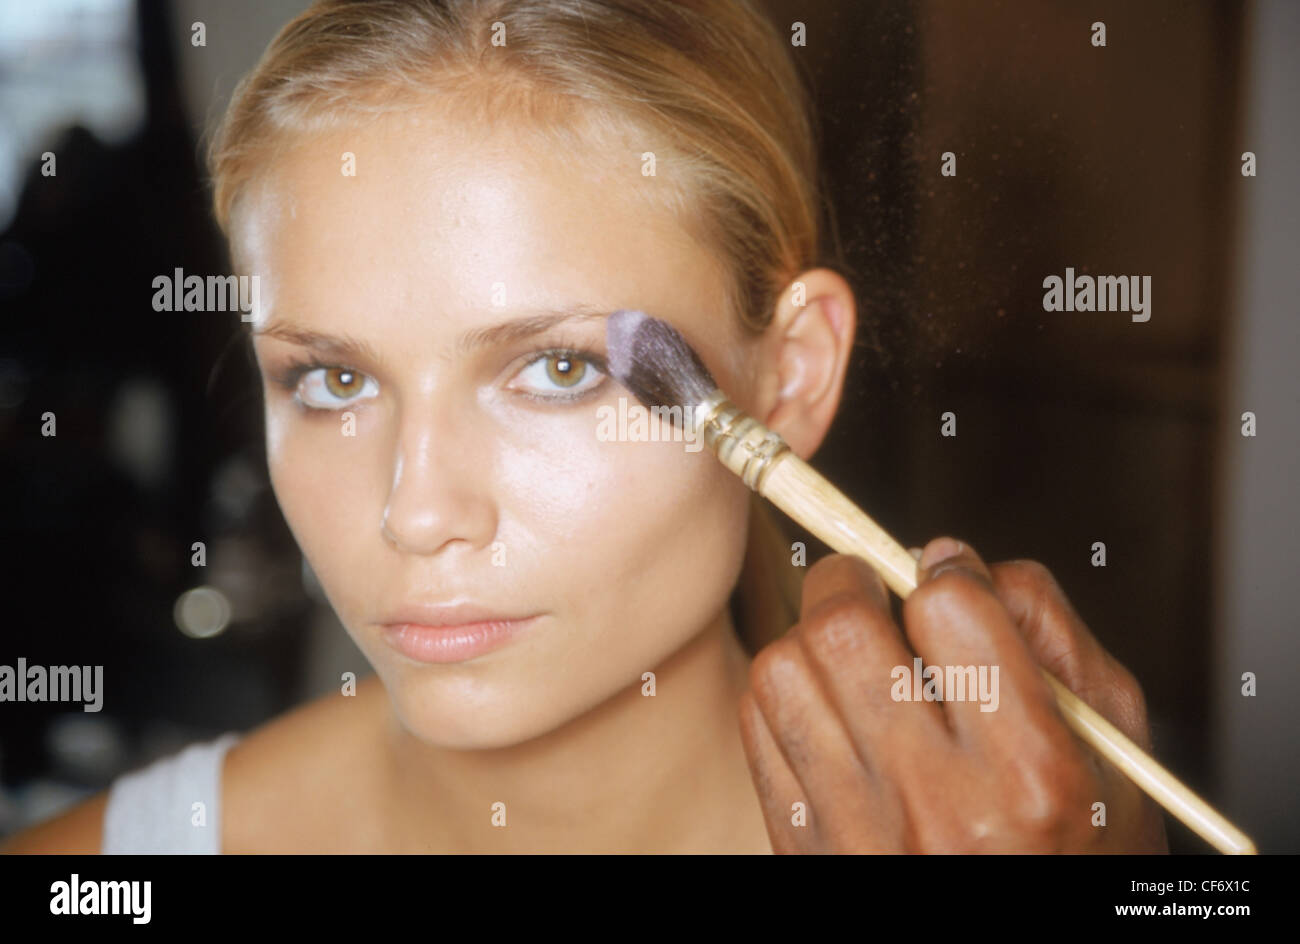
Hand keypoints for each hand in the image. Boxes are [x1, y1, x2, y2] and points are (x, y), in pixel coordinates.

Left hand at [737, 536, 1169, 852]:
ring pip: (783, 668)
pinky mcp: (804, 850)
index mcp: (1030, 771)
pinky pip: (757, 725)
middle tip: (875, 588)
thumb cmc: (1083, 841)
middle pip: (842, 627)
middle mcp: (936, 804)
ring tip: (853, 654)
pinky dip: (788, 693)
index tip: (950, 582)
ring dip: (812, 638)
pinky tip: (831, 706)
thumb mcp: (1112, 744)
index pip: (949, 609)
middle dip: (854, 580)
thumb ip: (1050, 634)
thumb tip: (951, 556)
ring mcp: (858, 832)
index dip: (947, 573)